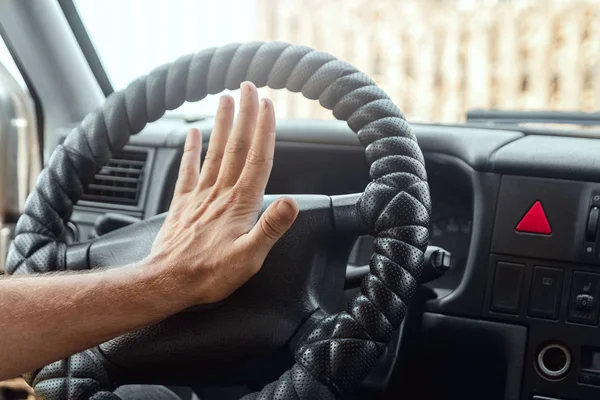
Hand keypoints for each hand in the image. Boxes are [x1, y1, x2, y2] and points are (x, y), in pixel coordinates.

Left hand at [149, 82, 298, 304]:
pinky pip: (187, 170)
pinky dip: (190, 149)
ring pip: (214, 152)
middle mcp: (220, 194)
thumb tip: (291, 203)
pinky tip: (192, 131)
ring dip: (222, 123)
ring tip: (226, 99)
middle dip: (245, 115)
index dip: (264, 130)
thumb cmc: (210, 274)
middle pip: (237, 147)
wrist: (168, 282)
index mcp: (240, 204)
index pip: (257, 159)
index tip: (268, 106)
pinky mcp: (183, 204)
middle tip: (249, 88)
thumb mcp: (250, 258)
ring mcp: (199, 196)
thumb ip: (270, 228)